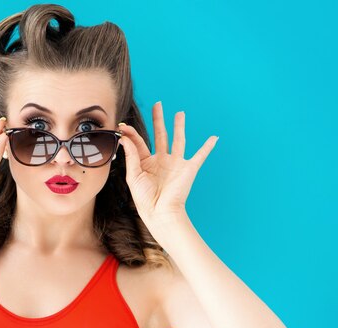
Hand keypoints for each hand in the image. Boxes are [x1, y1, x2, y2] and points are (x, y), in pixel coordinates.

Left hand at [117, 102, 217, 223]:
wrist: (160, 213)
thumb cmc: (145, 198)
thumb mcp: (133, 176)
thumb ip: (131, 155)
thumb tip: (124, 137)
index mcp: (146, 163)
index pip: (139, 142)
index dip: (131, 133)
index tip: (123, 126)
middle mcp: (161, 160)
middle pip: (160, 135)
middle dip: (158, 120)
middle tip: (158, 105)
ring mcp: (175, 163)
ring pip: (178, 140)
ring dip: (179, 127)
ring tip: (179, 113)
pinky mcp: (188, 168)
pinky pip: (200, 155)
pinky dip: (208, 147)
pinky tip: (214, 138)